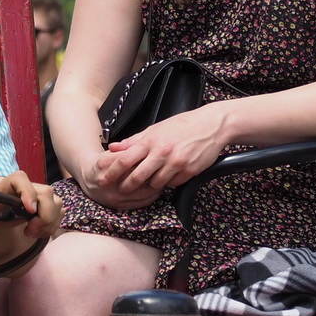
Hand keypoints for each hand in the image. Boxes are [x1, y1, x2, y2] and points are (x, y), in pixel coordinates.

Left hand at [0, 171, 61, 260]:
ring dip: (50, 221)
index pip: (19, 178)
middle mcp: (22, 189)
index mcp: (2, 187)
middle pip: (46, 192)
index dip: (28, 191)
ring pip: (56, 201)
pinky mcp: (41, 206)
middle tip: (29, 231)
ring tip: (32, 233)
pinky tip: (38, 232)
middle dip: (44, 215)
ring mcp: (34, 196)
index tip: (29, 210)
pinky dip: (52, 224)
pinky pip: (58, 211)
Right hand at [77, 152, 163, 209]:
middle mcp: (106, 181)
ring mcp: (111, 196)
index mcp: (104, 163)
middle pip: (137, 177)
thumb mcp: (112, 152)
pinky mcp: (117, 205)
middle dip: (152, 172)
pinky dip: (151, 196)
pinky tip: (157, 189)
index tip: (156, 155)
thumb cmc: (103, 163)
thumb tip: (149, 149)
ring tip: (163, 178)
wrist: (89, 179)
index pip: (130, 161)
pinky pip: (140, 202)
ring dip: (155, 185)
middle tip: (164, 166)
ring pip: (141, 192)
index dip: (145, 158)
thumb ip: (128, 149)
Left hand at [98, 106, 229, 201]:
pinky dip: (168, 182)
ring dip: (150, 185)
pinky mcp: (189, 171)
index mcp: (150, 141)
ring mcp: (176, 163)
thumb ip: (133, 140)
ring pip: (155, 183)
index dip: (112, 172)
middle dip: (127, 186)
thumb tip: (112, 148)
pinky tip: (169, 176)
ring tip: (149, 182)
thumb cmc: (181, 126)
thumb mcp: (155, 129)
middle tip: (122, 190)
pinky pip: (173, 184)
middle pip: (137, 176)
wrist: (211, 125)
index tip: (104, 180)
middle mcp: (162, 152)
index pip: (125, 160)